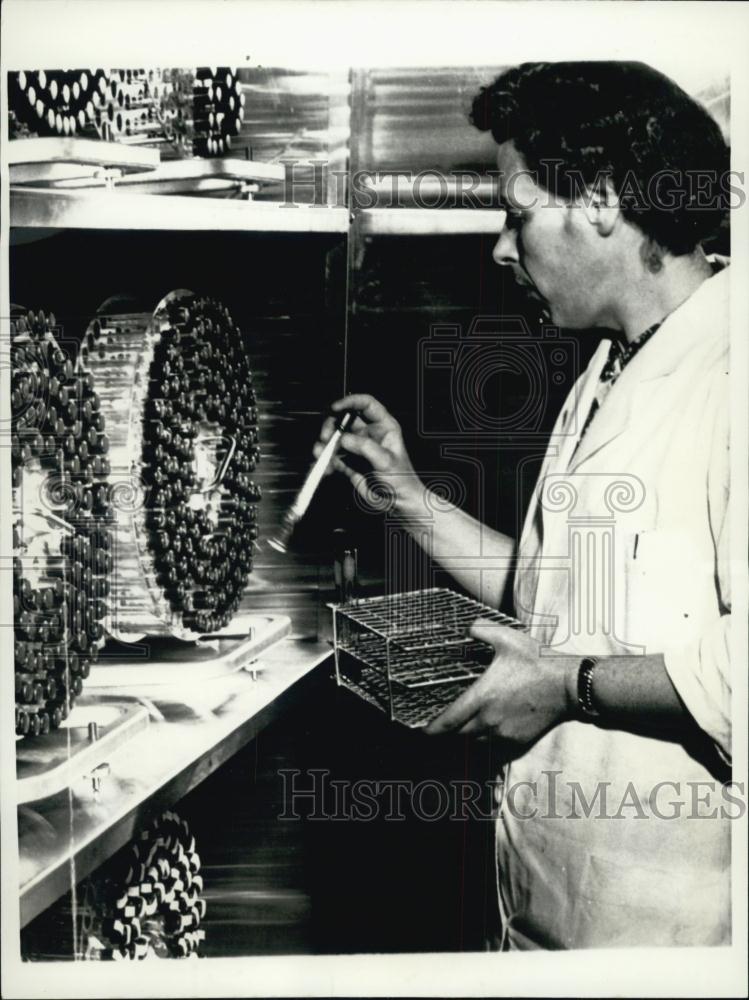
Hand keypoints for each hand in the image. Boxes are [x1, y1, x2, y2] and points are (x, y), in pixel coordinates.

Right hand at [314, 394, 423, 510]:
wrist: (397, 503)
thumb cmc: (401, 480)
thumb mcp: (386, 461)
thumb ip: (365, 447)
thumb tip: (344, 439)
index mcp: (383, 426)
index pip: (366, 404)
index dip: (350, 402)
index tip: (335, 408)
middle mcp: (368, 433)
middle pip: (344, 419)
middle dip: (331, 426)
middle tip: (326, 438)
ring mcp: (357, 447)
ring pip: (335, 438)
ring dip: (324, 445)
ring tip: (321, 455)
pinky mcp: (348, 462)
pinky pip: (332, 457)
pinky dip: (325, 461)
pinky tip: (326, 469)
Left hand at [425, 620, 574, 749]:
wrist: (568, 686)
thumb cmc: (537, 662)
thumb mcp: (507, 639)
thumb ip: (481, 630)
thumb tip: (466, 626)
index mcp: (482, 697)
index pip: (448, 721)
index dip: (431, 729)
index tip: (422, 730)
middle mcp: (489, 720)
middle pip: (458, 734)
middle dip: (448, 730)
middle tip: (443, 720)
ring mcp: (504, 733)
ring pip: (475, 741)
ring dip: (467, 734)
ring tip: (465, 721)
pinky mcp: (518, 740)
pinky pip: (494, 744)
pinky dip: (486, 738)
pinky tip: (489, 724)